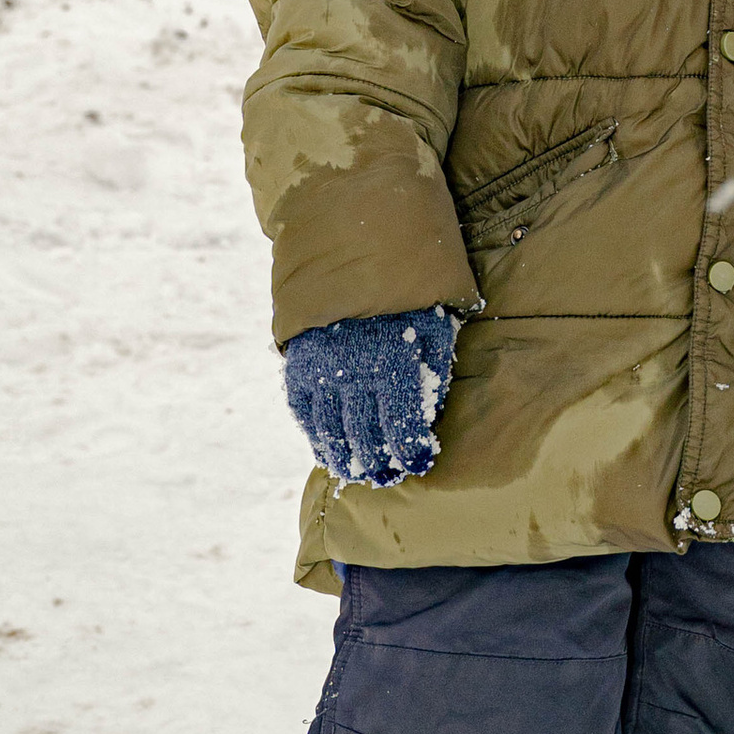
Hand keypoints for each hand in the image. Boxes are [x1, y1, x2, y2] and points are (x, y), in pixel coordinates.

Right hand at [281, 306, 459, 485]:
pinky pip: (304, 413)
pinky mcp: (299, 366)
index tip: (420, 463)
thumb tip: (429, 416)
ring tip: (358, 473)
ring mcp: (321, 370)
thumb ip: (432, 369)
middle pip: (365, 435)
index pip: (402, 424)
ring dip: (346, 459)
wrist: (354, 256)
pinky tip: (328, 451)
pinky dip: (315, 437)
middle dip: (379, 462)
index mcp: (393, 360)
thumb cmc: (406, 295)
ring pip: (331, 431)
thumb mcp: (433, 324)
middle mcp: (354, 370)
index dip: (412, 450)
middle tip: (389, 477)